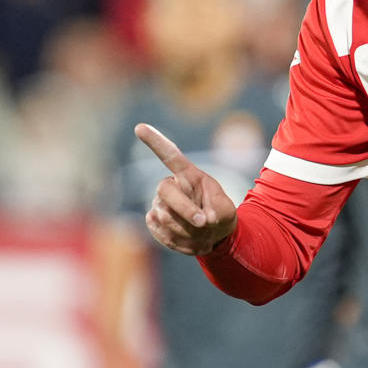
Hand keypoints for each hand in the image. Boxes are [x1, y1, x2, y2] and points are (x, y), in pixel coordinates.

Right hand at [137, 123, 237, 254]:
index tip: (140, 127)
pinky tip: (191, 239)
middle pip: (165, 191)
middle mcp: (170, 186)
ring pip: (165, 217)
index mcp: (188, 176)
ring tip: (202, 232)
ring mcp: (159, 204)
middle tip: (204, 222)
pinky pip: (161, 233)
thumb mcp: (227, 211)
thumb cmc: (220, 215)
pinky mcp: (154, 222)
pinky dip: (179, 240)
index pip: (170, 156)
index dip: (155, 141)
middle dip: (185, 210)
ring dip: (188, 229)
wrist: (213, 235)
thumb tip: (201, 220)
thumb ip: (218, 211)